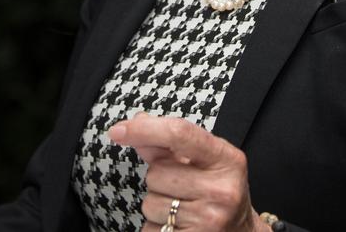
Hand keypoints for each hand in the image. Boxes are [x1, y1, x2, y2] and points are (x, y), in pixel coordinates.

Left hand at [109, 113, 264, 231]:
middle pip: (156, 173)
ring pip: (149, 204)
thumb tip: (136, 124)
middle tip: (181, 188)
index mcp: (226, 160)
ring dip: (157, 205)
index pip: (179, 134)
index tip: (118, 130)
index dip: (144, 130)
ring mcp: (208, 221)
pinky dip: (156, 228)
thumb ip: (170, 143)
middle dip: (159, 179)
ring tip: (181, 208)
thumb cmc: (220, 191)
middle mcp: (221, 190)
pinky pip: (149, 230)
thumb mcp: (206, 161)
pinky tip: (177, 225)